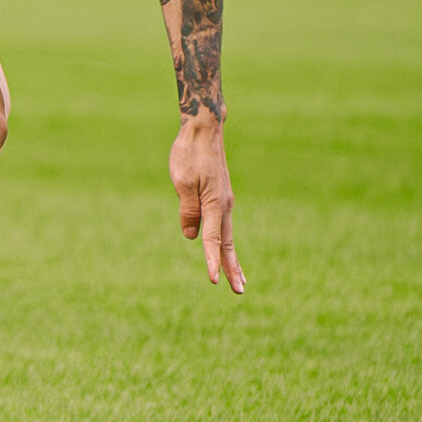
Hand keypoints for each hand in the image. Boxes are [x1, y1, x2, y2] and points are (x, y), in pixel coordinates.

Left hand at [168, 116, 245, 292]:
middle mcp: (225, 206)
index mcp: (216, 205)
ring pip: (228, 236)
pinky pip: (224, 224)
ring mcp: (225, 202)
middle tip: (238, 291)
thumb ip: (188, 210)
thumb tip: (192, 237)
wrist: (203, 130)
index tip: (214, 282)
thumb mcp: (182, 182)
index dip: (210, 262)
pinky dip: (225, 241)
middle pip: (228, 244)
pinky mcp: (221, 196)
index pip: (212, 240)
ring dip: (231, 258)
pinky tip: (223, 248)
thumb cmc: (189, 153)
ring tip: (237, 278)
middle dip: (232, 268)